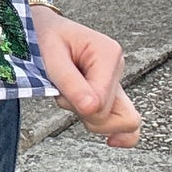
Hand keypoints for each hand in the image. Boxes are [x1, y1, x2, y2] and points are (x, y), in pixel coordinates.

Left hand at [29, 4, 141, 147]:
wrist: (42, 29)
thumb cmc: (45, 38)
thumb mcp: (51, 56)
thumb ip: (70, 82)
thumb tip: (92, 109)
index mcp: (108, 53)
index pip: (102, 100)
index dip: (79, 105)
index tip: (59, 92)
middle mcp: (118, 68)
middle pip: (118, 116)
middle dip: (85, 114)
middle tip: (62, 94)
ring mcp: (117, 82)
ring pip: (125, 122)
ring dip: (91, 119)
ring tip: (70, 98)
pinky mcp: (112, 94)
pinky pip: (129, 122)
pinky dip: (121, 134)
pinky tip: (111, 141)